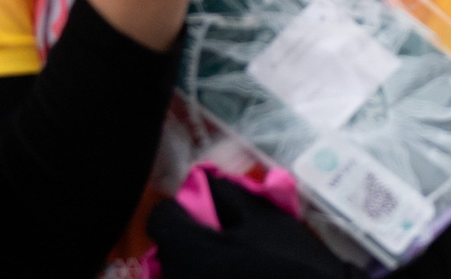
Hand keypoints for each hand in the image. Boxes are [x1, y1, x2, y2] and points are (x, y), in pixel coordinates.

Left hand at [148, 173, 354, 278]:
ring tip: (232, 260)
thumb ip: (226, 191)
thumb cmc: (289, 259)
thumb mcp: (262, 215)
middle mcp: (180, 278)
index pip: (161, 219)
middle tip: (222, 236)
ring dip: (197, 260)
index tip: (205, 210)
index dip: (182, 208)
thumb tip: (205, 181)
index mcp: (191, 251)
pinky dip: (207, 275)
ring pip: (179, 271)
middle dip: (190, 236)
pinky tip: (235, 274)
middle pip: (168, 248)